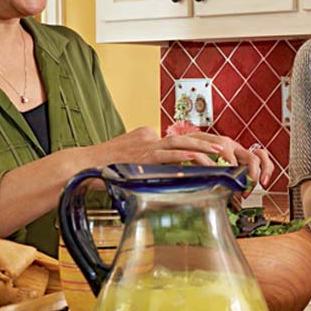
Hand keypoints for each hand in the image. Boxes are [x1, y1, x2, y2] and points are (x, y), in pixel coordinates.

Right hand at [93, 128, 273, 186]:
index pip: (182, 138)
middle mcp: (150, 137)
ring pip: (180, 143)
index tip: (220, 151)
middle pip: (187, 136)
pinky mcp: (140, 157)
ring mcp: (145, 146)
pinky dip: (181, 160)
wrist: (80, 166)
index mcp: (150, 136)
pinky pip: (165, 158)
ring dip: (202, 148)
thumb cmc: (105, 168)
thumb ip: (152, 163)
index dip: (203, 144)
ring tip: (220, 153)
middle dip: (210, 143)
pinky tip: (196, 162)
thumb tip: (174, 173)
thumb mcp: (133, 162)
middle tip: (229, 150)